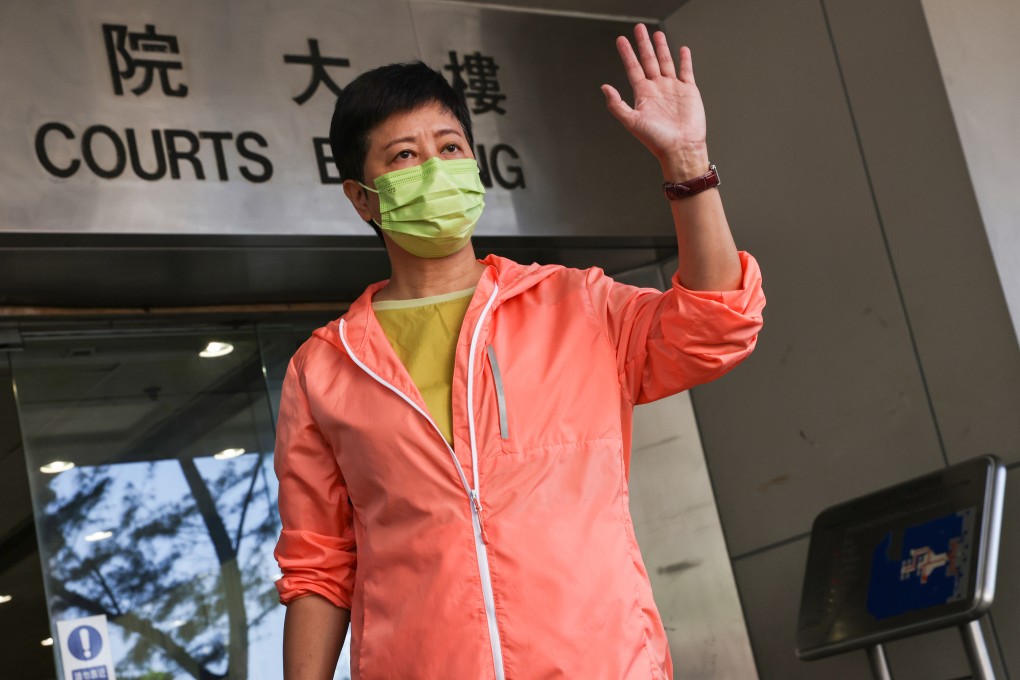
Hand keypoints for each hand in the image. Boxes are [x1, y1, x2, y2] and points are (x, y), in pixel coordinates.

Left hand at [602, 24, 707, 177]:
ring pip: (666, 62)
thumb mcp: (632, 121)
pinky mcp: (688, 91)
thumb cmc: (657, 139)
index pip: (633, 68)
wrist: (681, 147)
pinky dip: (684, 60)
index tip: (621, 40)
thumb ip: (617, 104)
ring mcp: (673, 88)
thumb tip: (604, 87)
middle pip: (648, 60)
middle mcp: (657, 89)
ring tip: (656, 35)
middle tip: (638, 29)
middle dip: (643, 44)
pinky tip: (681, 50)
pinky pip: (686, 71)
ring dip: (661, 48)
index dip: (627, 54)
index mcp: (643, 95)